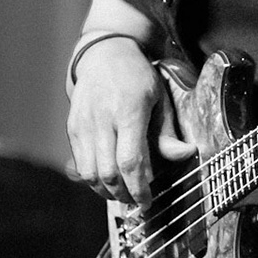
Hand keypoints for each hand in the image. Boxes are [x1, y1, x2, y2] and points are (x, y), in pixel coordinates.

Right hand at [65, 36, 194, 205]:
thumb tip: (185, 154)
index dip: (139, 187)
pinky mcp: (72, 128)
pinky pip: (80, 164)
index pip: (130, 161)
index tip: (147, 201)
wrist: (103, 55)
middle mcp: (102, 118)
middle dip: (124, 193)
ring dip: (106, 190)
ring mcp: (83, 124)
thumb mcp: (160, 99)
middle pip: (108, 172)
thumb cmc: (136, 78)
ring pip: (90, 173)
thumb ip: (167, 132)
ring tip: (122, 192)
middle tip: (137, 200)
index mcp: (128, 110)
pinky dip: (94, 179)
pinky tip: (108, 179)